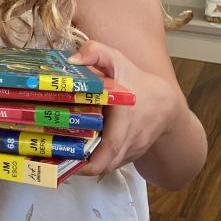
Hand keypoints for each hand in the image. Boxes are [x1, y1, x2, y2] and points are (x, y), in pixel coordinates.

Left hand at [67, 39, 179, 176]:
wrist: (166, 104)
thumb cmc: (136, 81)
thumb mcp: (116, 60)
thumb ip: (95, 52)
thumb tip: (72, 60)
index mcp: (126, 118)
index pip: (111, 148)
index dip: (90, 161)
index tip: (68, 158)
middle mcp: (130, 139)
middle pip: (105, 164)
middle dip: (79, 167)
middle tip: (55, 159)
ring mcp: (131, 151)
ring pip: (107, 166)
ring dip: (85, 166)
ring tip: (61, 157)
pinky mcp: (130, 156)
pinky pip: (111, 164)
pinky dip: (95, 163)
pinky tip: (78, 154)